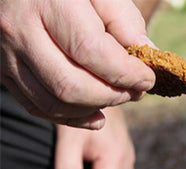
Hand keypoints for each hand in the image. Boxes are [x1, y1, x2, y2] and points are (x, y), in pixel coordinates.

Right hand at [0, 0, 155, 129]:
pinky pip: (37, 107)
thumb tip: (147, 55)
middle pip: (71, 85)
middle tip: (135, 91)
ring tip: (119, 97)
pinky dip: (71, 117)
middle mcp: (20, 30)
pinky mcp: (3, 71)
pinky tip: (96, 113)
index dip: (125, 72)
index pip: (91, 51)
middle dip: (112, 96)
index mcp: (48, 3)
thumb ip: (124, 20)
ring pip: (53, 103)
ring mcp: (7, 54)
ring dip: (94, 108)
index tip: (148, 79)